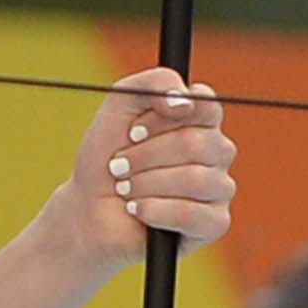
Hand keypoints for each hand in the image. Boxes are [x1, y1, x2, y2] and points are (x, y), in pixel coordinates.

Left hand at [61, 68, 235, 268]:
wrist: (88, 209)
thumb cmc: (106, 158)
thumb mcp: (118, 108)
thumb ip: (152, 84)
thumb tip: (185, 100)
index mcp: (201, 121)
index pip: (206, 105)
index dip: (161, 120)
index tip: (132, 132)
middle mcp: (217, 152)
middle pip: (196, 144)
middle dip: (145, 156)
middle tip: (118, 166)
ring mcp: (219, 188)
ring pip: (196, 180)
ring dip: (146, 184)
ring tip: (124, 189)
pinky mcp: (213, 223)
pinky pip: (195, 215)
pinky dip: (156, 212)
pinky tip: (137, 210)